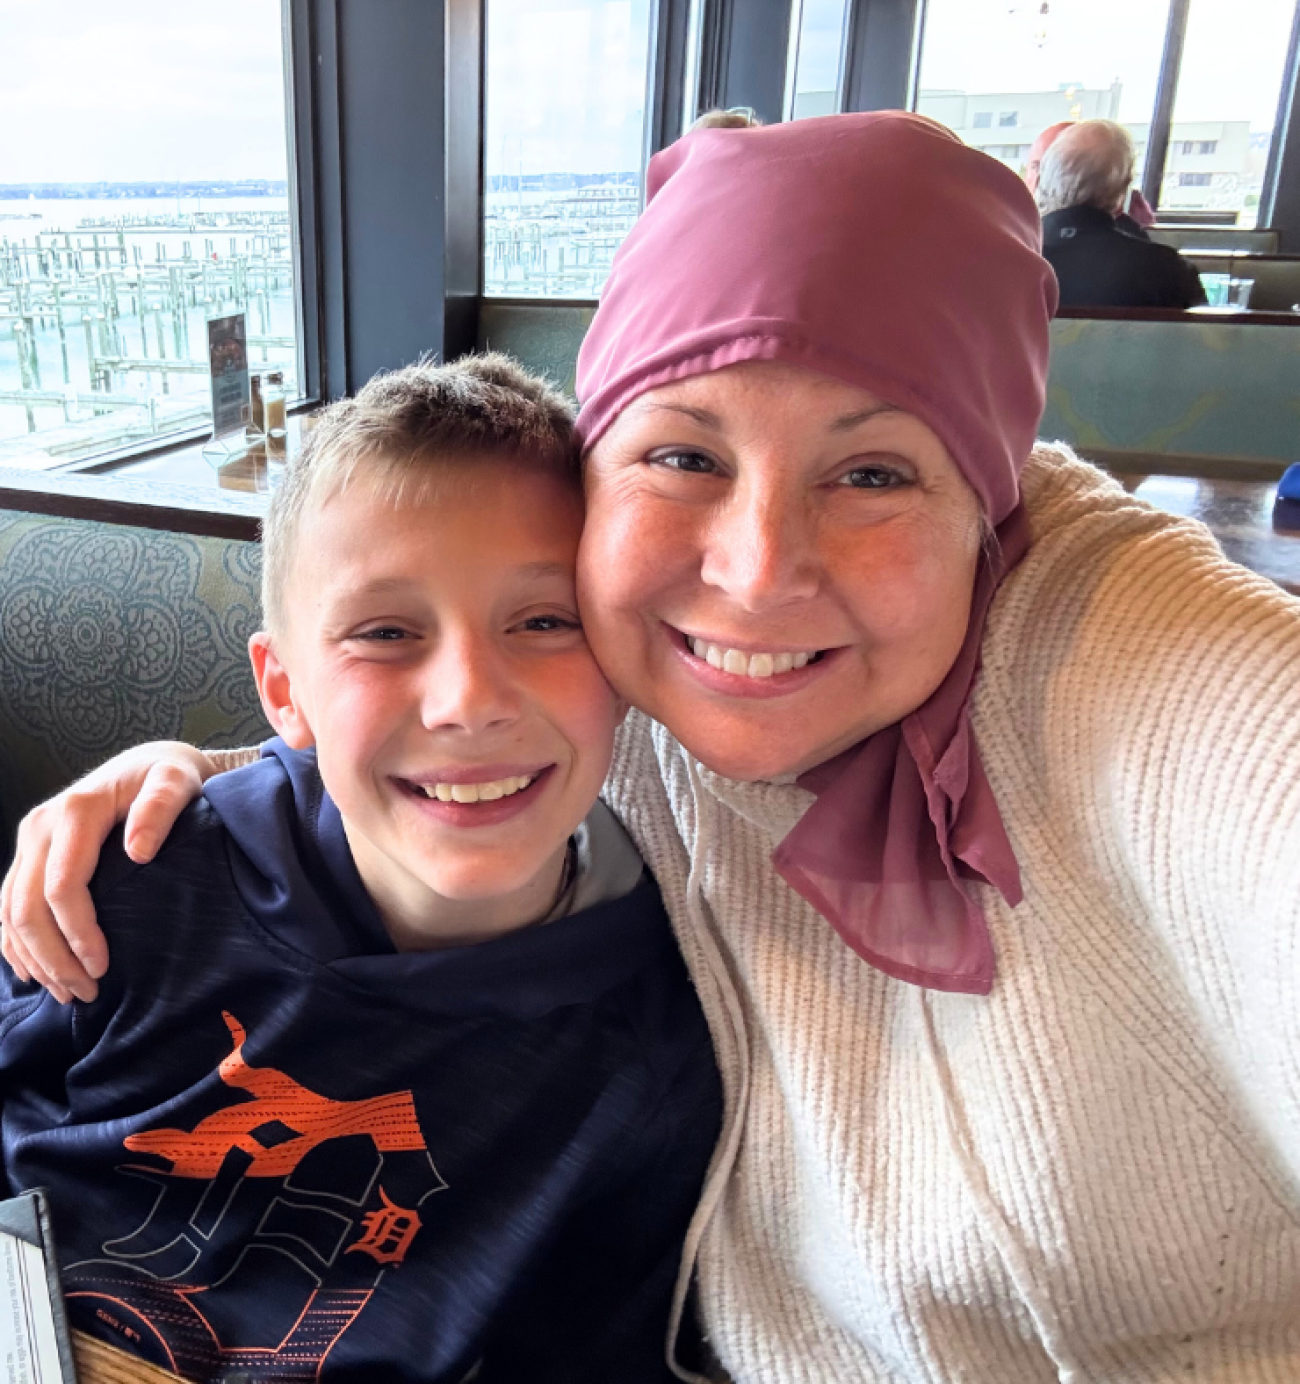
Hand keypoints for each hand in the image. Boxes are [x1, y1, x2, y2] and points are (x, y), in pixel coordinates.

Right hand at [0, 743, 214, 1003]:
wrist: (152, 763)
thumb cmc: (171, 775)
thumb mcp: (177, 781)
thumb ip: (161, 808)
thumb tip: (139, 852)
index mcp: (75, 811)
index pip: (63, 886)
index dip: (77, 933)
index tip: (103, 967)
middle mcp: (41, 826)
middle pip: (27, 906)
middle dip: (53, 957)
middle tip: (87, 994)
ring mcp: (31, 841)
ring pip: (10, 911)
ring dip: (34, 958)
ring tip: (69, 992)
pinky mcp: (31, 854)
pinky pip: (8, 905)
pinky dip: (17, 943)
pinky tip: (36, 973)